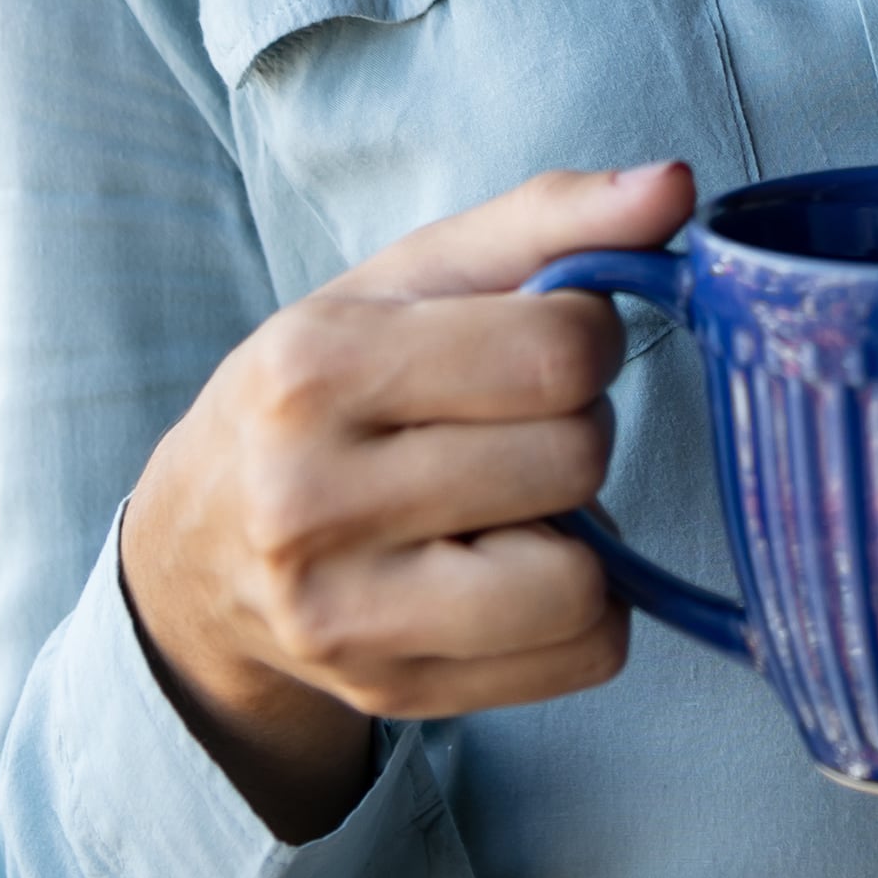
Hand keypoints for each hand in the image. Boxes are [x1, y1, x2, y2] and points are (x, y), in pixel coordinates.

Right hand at [122, 159, 696, 839]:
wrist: (200, 547)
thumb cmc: (327, 390)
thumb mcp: (408, 281)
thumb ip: (548, 220)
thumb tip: (676, 185)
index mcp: (314, 367)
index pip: (556, 349)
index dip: (585, 336)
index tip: (541, 342)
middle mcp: (310, 500)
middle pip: (576, 457)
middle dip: (575, 427)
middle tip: (513, 428)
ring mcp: (347, 617)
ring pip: (584, 579)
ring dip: (582, 532)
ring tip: (512, 504)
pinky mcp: (392, 693)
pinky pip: (585, 657)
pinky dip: (580, 611)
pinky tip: (510, 570)